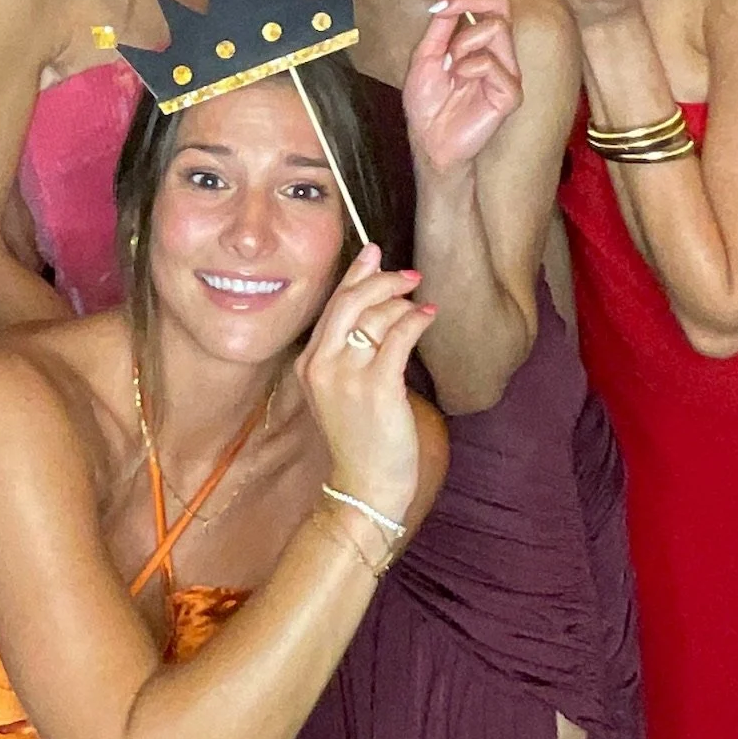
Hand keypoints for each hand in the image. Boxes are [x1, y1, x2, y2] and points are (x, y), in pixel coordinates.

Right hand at [296, 247, 433, 526]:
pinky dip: (416, 320)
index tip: (374, 253)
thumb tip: (371, 302)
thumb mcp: (340, 390)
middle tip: (409, 276)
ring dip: (405, 305)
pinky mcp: (376, 387)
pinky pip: (399, 336)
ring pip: (377, 316)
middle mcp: (321, 364)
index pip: (332, 304)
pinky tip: (428, 317)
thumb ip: (347, 349)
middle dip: (383, 280)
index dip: (355, 275)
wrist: (366, 485)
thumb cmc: (361, 437)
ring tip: (421, 308)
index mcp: (308, 363)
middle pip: (350, 301)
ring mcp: (346, 376)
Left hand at [403, 0, 522, 175]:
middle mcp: (499, 53)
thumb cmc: (429, 104)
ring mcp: (508, 72)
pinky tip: (459, 81)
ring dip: (463, 40)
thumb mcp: (427, 54)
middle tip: (443, 10)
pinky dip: (469, 65)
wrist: (430, 142)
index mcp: (481, 41)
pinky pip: (494, 62)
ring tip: (450, 64)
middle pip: (501, 5)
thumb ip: (441, 21)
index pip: (491, 0)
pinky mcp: (510, 93)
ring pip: (497, 28)